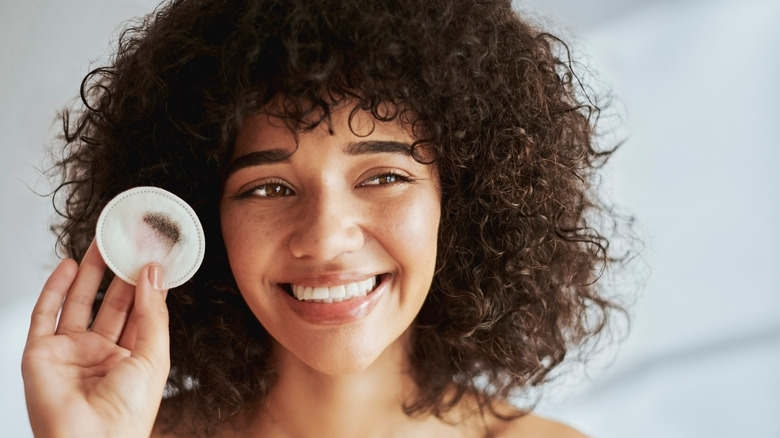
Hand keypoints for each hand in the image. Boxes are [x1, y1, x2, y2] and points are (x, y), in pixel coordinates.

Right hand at [22, 240, 169, 437]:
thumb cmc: (127, 414)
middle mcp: (101, 354)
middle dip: (119, 273)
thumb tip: (153, 273)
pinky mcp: (41, 355)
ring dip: (90, 274)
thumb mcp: (153, 356)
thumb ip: (153, 313)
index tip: (153, 255)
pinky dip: (54, 289)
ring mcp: (70, 354)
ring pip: (79, 304)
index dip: (146, 284)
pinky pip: (45, 315)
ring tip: (102, 244)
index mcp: (132, 357)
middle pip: (110, 303)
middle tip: (128, 243)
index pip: (140, 312)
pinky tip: (68, 266)